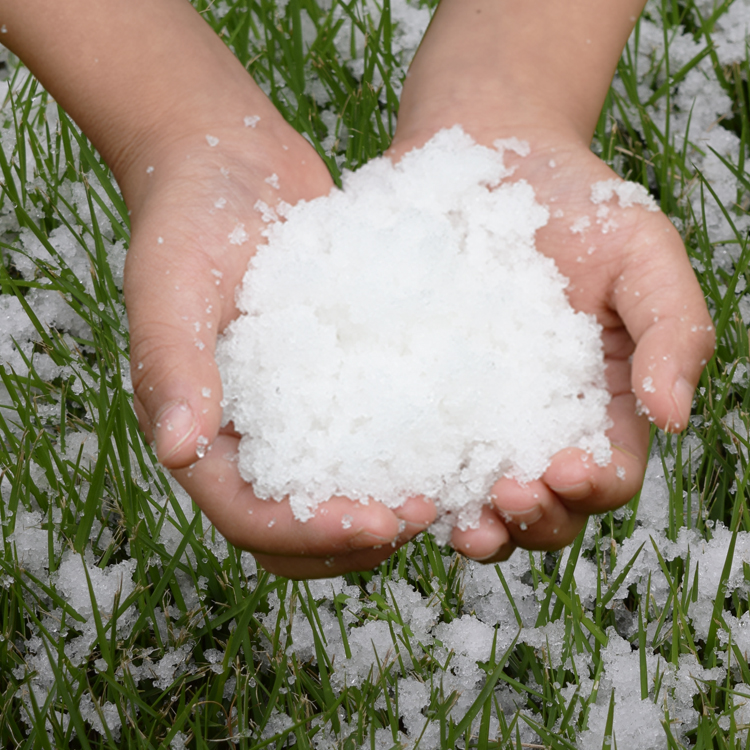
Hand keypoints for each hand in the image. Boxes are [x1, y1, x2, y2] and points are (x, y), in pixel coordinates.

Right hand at [122, 96, 435, 578]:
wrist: (231, 161)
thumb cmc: (189, 215)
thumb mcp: (173, 283)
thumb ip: (171, 364)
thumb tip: (177, 450)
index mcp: (199, 429)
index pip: (247, 517)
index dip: (308, 535)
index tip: (378, 522)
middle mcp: (242, 434)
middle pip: (294, 527)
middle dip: (354, 540)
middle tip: (423, 515)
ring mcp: (286, 410)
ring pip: (331, 491)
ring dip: (381, 509)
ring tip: (443, 493)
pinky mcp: (324, 379)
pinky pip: (361, 434)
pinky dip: (399, 453)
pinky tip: (449, 439)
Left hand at [388, 0, 713, 560]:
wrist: (490, 156)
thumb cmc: (577, 204)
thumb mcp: (643, 254)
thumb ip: (672, 330)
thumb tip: (672, 417)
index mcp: (599, 404)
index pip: (606, 474)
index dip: (592, 488)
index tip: (567, 470)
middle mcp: (536, 424)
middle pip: (543, 506)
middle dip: (531, 520)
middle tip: (506, 498)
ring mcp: (473, 414)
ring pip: (476, 498)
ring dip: (474, 525)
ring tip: (458, 520)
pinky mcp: (417, 393)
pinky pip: (415, 450)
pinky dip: (412, 479)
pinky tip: (400, 481)